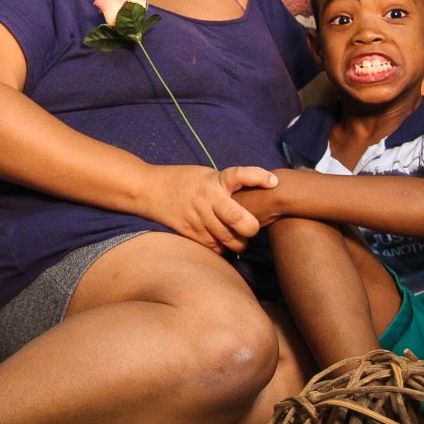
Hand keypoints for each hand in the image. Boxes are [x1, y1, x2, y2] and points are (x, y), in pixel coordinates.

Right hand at [139, 165, 276, 253]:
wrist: (149, 190)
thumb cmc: (182, 180)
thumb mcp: (205, 175)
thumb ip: (226, 186)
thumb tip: (255, 195)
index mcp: (214, 181)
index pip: (240, 175)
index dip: (259, 177)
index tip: (273, 182)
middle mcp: (208, 200)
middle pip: (240, 220)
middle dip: (251, 228)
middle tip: (252, 227)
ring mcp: (199, 219)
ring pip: (230, 240)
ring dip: (239, 242)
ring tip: (238, 237)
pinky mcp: (191, 234)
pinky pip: (216, 248)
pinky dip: (223, 248)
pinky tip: (222, 242)